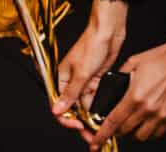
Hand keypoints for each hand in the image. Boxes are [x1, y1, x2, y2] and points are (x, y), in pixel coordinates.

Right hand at [53, 0, 128, 134]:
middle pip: (71, 109)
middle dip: (79, 122)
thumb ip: (71, 93)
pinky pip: (93, 100)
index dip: (67, 118)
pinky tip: (102, 117)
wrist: (108, 30)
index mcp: (61, 78)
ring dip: (89, 117)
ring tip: (97, 129)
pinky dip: (97, 108)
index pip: (58, 104)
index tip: (78, 126)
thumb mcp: (82, 72)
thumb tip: (57, 110)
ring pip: (83, 106)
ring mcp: (83, 82)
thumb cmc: (92, 44)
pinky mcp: (95, 81)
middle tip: (89, 135)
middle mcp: (70, 82)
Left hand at [86, 29, 165, 148]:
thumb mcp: (134, 62)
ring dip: (133, 133)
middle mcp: (147, 109)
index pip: (113, 121)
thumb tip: (113, 85)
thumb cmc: (163, 57)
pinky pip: (158, 134)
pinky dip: (150, 132)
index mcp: (134, 96)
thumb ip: (120, 76)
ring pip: (141, 136)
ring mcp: (161, 115)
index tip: (96, 141)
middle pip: (125, 131)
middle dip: (117, 131)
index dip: (102, 134)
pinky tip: (148, 124)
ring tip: (133, 124)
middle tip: (116, 126)